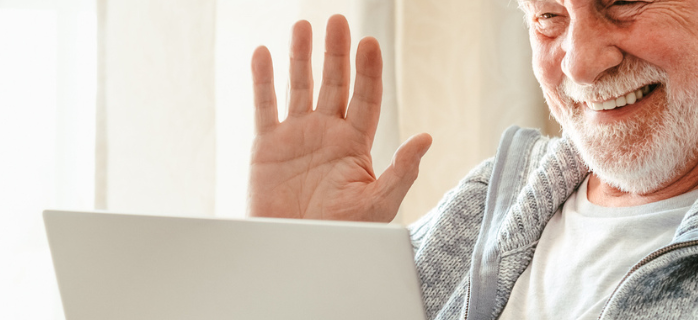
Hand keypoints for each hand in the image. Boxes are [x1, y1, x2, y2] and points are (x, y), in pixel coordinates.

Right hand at [248, 15, 431, 221]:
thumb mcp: (378, 203)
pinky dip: (263, 80)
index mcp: (355, 143)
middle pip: (334, 83)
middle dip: (336, 53)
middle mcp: (327, 132)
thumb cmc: (342, 233)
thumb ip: (401, 170)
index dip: (368, 70)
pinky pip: (264, 106)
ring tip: (303, 25)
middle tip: (337, 21)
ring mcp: (296, 135)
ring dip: (301, 56)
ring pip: (300, 86)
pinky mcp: (267, 145)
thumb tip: (426, 137)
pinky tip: (264, 54)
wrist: (296, 251)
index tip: (369, 43)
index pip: (366, 98)